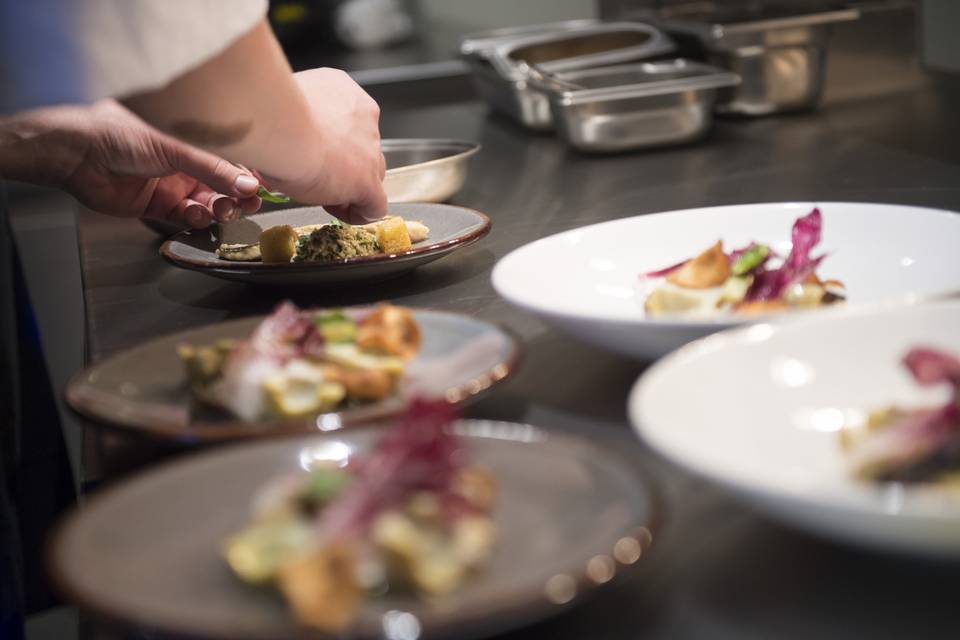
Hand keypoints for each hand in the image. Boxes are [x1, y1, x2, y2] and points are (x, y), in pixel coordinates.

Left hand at [0, 100, 262, 227]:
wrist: (79, 153)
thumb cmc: (123, 133)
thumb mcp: (177, 149)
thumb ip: (215, 170)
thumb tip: (250, 185)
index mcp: (192, 143)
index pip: (230, 161)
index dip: (247, 175)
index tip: (262, 187)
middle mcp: (184, 165)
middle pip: (222, 186)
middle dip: (237, 196)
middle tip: (247, 204)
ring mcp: (171, 186)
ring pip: (207, 204)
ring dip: (219, 209)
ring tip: (222, 210)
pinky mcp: (157, 207)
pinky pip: (185, 218)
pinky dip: (195, 220)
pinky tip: (198, 216)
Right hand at [271, 68, 386, 223]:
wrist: (280, 126)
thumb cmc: (273, 111)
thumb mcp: (287, 103)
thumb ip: (297, 115)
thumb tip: (285, 132)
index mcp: (343, 91)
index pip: (349, 122)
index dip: (332, 142)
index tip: (314, 152)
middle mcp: (364, 116)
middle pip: (364, 148)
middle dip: (344, 164)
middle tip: (316, 174)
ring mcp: (370, 150)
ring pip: (371, 174)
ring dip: (350, 186)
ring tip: (322, 192)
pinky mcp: (368, 180)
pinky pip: (375, 204)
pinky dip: (361, 212)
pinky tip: (344, 213)